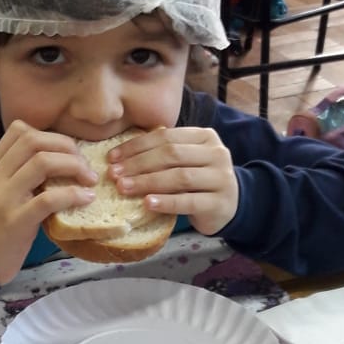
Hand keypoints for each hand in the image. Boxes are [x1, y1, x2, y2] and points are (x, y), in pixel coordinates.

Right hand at [0, 121, 97, 284]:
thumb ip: (18, 175)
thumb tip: (57, 162)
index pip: (19, 131)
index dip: (50, 135)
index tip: (68, 151)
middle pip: (34, 141)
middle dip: (67, 146)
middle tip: (84, 164)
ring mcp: (4, 198)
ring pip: (43, 163)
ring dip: (74, 166)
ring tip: (89, 179)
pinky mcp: (16, 221)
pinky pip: (49, 199)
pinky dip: (73, 194)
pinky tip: (86, 199)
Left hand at [106, 126, 238, 236]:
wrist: (231, 206)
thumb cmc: (199, 181)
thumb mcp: (186, 160)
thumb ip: (163, 153)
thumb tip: (119, 157)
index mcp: (205, 137)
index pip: (166, 136)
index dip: (136, 146)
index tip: (112, 158)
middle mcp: (217, 153)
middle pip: (171, 155)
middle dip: (138, 164)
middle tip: (114, 175)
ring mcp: (221, 178)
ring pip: (179, 177)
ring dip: (148, 182)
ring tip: (124, 188)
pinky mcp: (219, 203)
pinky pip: (189, 201)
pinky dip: (166, 202)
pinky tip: (148, 204)